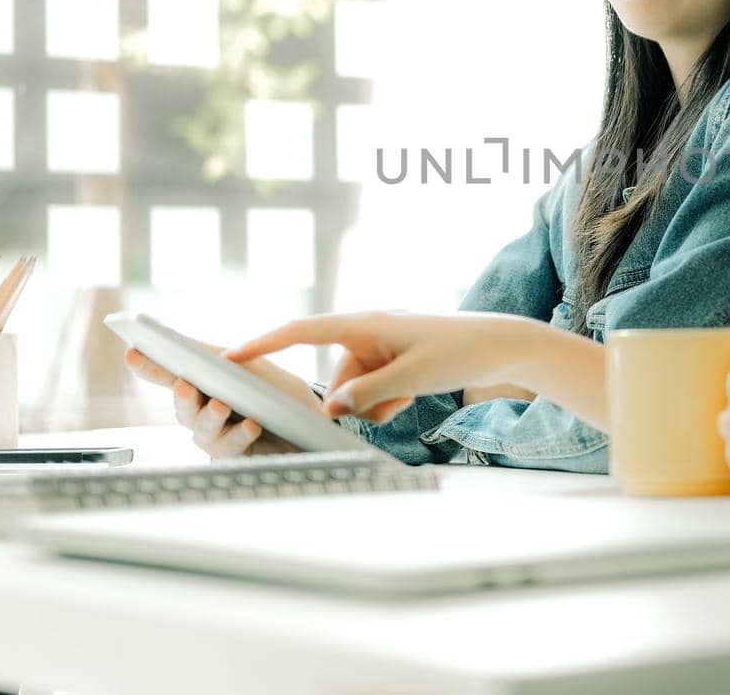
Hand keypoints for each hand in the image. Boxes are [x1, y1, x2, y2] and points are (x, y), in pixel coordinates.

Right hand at [122, 346, 314, 458]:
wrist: (305, 418)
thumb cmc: (269, 387)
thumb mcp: (245, 364)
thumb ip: (212, 355)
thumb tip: (181, 342)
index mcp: (198, 384)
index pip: (166, 374)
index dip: (148, 365)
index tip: (132, 351)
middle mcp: (199, 413)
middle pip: (183, 407)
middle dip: (182, 397)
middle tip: (185, 385)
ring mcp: (214, 437)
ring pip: (203, 430)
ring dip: (211, 417)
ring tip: (221, 405)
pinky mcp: (235, 457)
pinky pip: (232, 448)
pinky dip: (240, 434)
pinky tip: (251, 424)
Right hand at [226, 311, 540, 421]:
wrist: (501, 346)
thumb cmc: (459, 351)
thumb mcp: (411, 378)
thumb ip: (367, 394)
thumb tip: (331, 408)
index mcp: (365, 322)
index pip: (301, 332)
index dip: (263, 344)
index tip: (228, 356)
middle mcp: (368, 330)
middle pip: (337, 375)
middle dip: (354, 399)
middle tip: (391, 400)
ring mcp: (381, 346)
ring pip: (356, 388)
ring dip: (375, 403)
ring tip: (409, 396)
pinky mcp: (394, 360)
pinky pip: (374, 390)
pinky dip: (388, 401)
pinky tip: (413, 398)